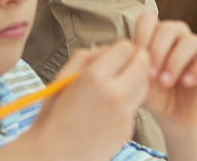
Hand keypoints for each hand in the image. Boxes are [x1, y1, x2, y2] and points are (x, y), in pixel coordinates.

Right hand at [24, 41, 150, 160]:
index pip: (126, 47)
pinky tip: (108, 109)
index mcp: (95, 78)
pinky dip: (128, 102)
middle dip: (133, 60)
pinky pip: (136, 105)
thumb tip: (104, 49)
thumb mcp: (61, 81)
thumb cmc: (52, 121)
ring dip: (135, 79)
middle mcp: (114, 94)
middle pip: (142, 62)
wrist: (53, 159)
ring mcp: (124, 113)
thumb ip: (85, 58)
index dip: (119, 48)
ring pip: (144, 83)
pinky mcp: (128, 129)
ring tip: (115, 86)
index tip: (114, 54)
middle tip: (121, 66)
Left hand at [132, 14, 196, 131]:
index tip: (137, 58)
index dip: (142, 36)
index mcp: (156, 35)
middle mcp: (177, 36)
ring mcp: (196, 48)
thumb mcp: (137, 80)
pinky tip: (186, 82)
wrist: (173, 115)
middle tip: (151, 75)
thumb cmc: (153, 94)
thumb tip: (112, 51)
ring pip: (190, 41)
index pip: (148, 20)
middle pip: (169, 28)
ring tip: (165, 82)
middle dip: (158, 51)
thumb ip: (129, 64)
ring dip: (175, 62)